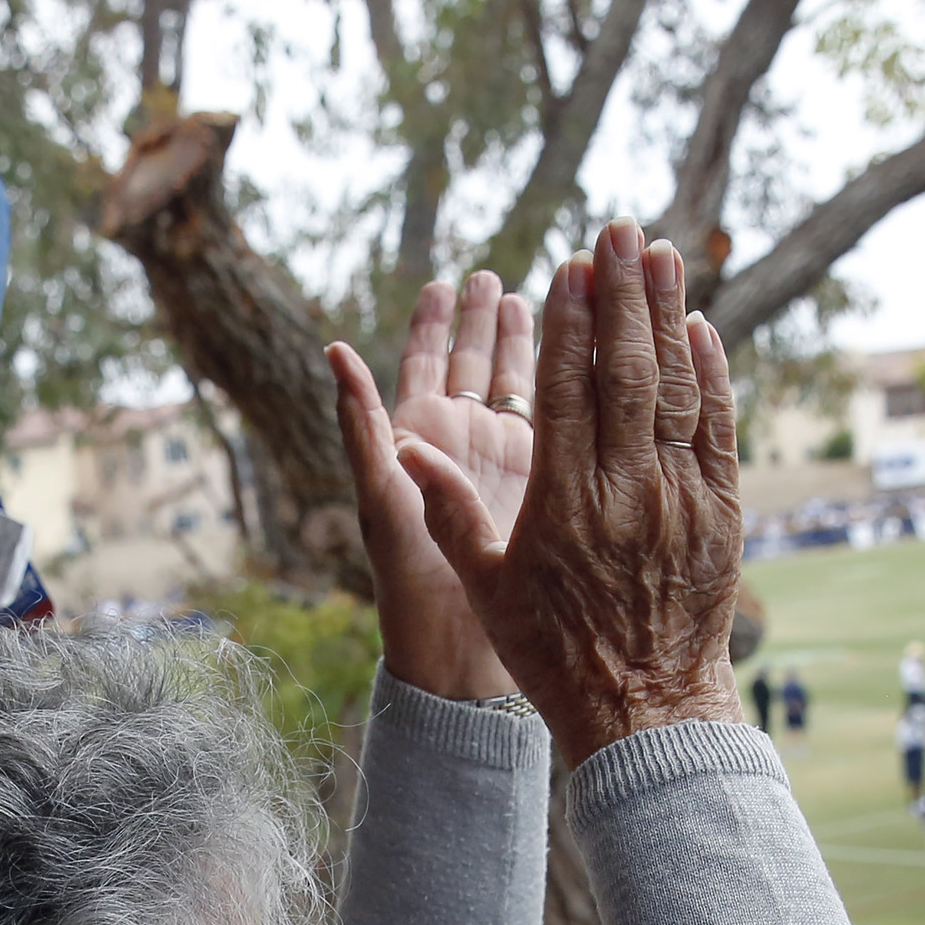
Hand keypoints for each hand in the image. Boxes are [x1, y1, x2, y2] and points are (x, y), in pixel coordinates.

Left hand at [328, 275, 535, 703]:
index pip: (424, 362)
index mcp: (417, 438)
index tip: (443, 281)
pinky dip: (570, 384)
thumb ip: (362, 423)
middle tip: (494, 277)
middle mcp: (461, 443)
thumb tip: (333, 350)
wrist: (462, 647)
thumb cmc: (410, 579)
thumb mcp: (382, 495)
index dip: (433, 322)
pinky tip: (591, 356)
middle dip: (484, 318)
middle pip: (474, 363)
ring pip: (519, 386)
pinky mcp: (545, 482)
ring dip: (530, 343)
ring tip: (543, 299)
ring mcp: (505, 461)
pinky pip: (558, 420)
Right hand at [395, 223, 744, 769]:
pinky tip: (700, 329)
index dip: (569, 322)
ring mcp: (680, 498)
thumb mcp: (486, 586)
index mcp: (563, 502)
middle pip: (626, 371)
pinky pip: (717, 428)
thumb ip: (447, 510)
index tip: (568, 266)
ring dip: (669, 315)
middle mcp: (627, 490)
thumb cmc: (554, 651)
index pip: (566, 390)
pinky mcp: (720, 512)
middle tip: (620, 231)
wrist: (645, 709)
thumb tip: (399, 445)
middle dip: (622, 294)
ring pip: (676, 388)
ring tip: (663, 255)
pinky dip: (710, 375)